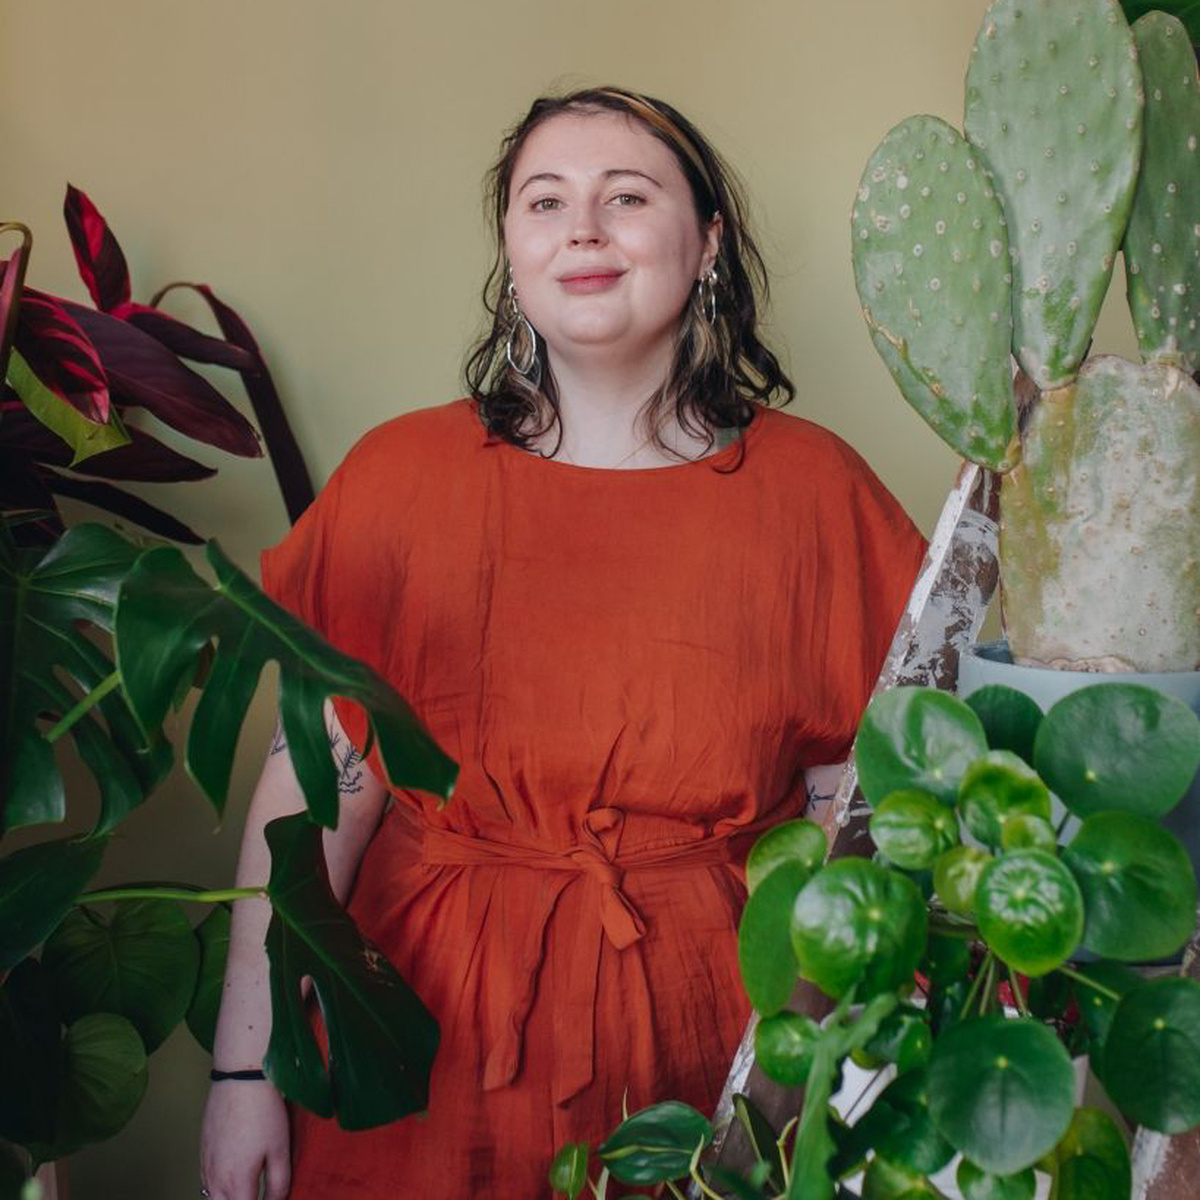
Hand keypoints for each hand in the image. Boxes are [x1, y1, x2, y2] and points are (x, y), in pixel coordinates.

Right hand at [200, 1080, 290, 1199]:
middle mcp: (216, 1178)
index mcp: (236, 1182)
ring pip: (212, 1198)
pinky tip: (231, 1178)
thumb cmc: (263, 1111)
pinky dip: (217, 1188)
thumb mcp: (281, 1149)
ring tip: (246, 1191)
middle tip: (257, 1195)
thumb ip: (278, 1183)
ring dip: (228, 1199)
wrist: (241, 1078)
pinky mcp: (202, 1150)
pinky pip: (205, 1181)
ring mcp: (206, 1164)